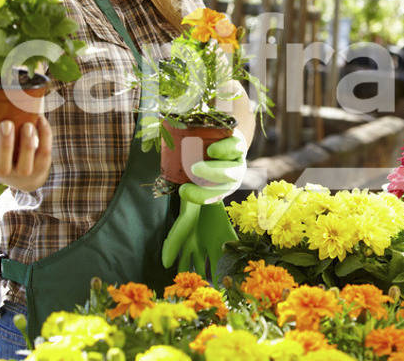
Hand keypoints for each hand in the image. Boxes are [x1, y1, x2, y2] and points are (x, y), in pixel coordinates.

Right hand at [0, 117, 52, 191]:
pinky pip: (44, 153)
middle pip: (2, 166)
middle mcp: (3, 173)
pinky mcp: (41, 167)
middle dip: (4, 145)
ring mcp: (23, 173)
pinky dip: (44, 135)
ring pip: (25, 164)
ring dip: (27, 144)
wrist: (27, 174)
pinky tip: (41, 120)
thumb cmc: (4, 150)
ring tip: (27, 125)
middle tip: (5, 124)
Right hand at [160, 130, 245, 273]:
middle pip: (226, 187)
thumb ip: (179, 228)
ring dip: (216, 170)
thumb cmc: (198, 174)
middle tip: (191, 174)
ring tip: (197, 165)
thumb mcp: (189, 200)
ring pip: (233, 170)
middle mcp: (231, 180)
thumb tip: (166, 263)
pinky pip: (235, 146)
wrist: (214, 140)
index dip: (200, 201)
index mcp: (220, 195)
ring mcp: (236, 161)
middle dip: (209, 184)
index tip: (182, 191)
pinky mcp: (238, 143)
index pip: (214, 204)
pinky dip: (225, 148)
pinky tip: (213, 149)